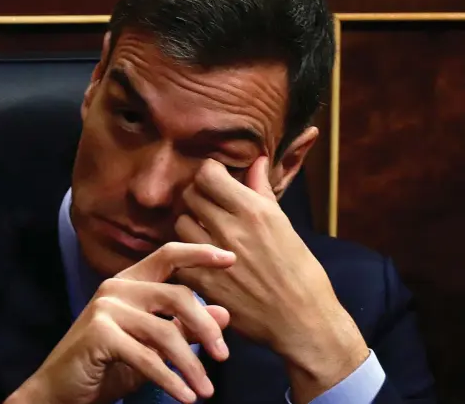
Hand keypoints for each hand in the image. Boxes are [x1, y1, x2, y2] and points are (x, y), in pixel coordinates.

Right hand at [5, 243, 235, 403]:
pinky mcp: (100, 333)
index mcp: (132, 281)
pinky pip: (148, 358)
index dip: (200, 253)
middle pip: (177, 295)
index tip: (231, 258)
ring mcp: (107, 307)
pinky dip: (172, 380)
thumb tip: (224, 314)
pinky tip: (186, 397)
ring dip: (191, 365)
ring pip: (166, 331)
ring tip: (206, 390)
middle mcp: (119, 286)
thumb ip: (185, 325)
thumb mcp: (154, 343)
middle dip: (205, 327)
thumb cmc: (110, 362)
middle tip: (223, 356)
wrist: (61, 391)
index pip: (169, 255)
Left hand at [175, 157, 367, 400]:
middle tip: (209, 205)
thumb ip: (262, 190)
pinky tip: (200, 256)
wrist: (300, 319)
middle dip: (198, 195)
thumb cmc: (299, 269)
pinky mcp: (202, 282)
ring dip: (190, 223)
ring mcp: (212, 256)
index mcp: (253, 210)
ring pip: (180, 222)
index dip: (209, 173)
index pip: (208, 174)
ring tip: (204, 231)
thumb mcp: (284, 224)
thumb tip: (258, 161)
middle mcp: (230, 228)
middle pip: (190, 194)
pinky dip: (187, 252)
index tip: (215, 180)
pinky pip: (180, 254)